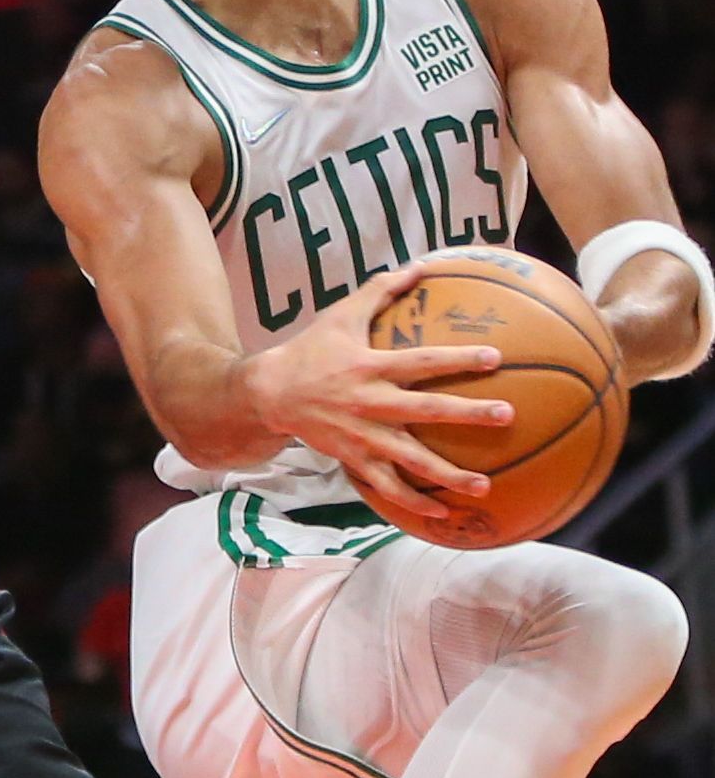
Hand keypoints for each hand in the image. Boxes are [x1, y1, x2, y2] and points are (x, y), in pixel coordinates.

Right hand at [246, 264, 513, 521]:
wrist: (272, 392)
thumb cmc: (313, 349)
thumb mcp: (343, 314)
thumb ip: (381, 290)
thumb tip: (420, 264)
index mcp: (372, 366)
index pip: (422, 361)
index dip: (457, 359)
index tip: (495, 358)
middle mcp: (372, 402)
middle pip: (427, 410)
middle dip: (469, 414)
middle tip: (506, 416)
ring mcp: (364, 435)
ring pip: (412, 459)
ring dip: (449, 475)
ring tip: (485, 486)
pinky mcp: (355, 459)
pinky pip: (388, 485)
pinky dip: (414, 502)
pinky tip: (443, 513)